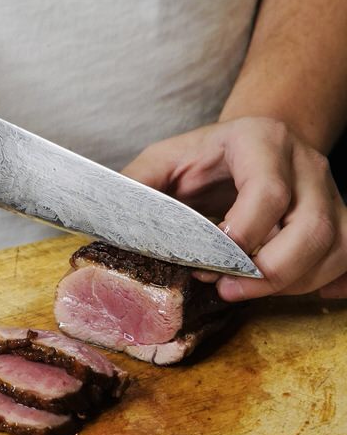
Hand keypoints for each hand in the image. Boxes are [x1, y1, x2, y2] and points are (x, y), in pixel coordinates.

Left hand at [122, 117, 346, 299]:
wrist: (254, 143)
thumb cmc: (205, 157)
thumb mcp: (165, 158)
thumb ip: (138, 182)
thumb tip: (111, 215)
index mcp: (260, 142)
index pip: (269, 190)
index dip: (244, 233)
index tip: (211, 261)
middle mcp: (305, 165)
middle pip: (314, 228)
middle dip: (272, 272)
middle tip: (228, 290)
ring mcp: (329, 193)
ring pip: (336, 247)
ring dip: (293, 284)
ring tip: (246, 293)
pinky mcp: (340, 219)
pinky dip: (327, 283)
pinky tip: (298, 291)